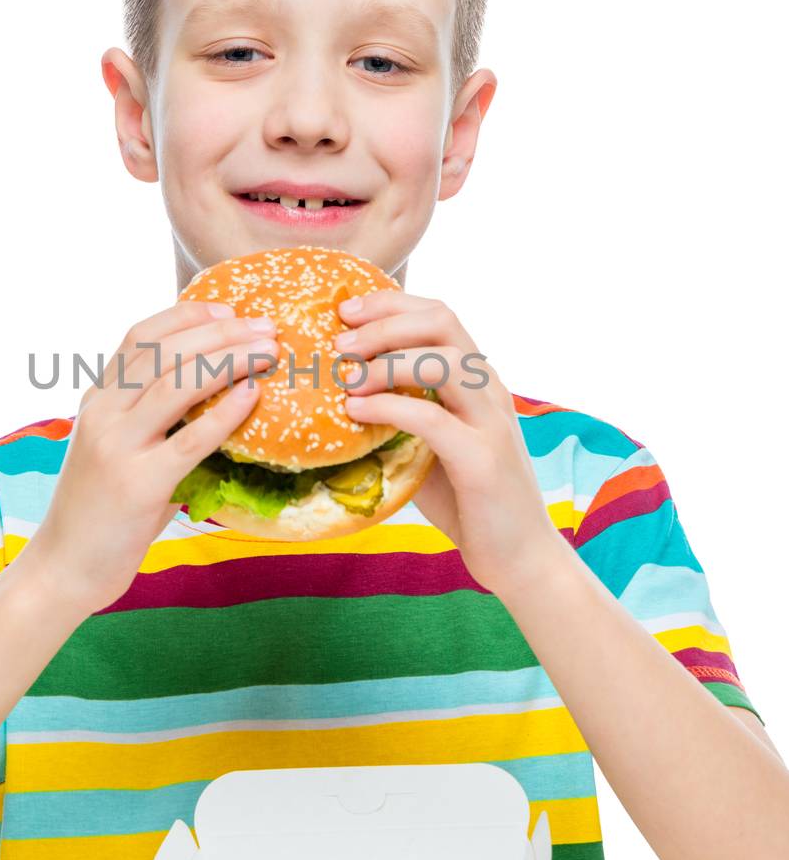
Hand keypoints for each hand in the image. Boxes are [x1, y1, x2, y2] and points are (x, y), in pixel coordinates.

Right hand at [22, 299, 279, 610]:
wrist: (64, 568)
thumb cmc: (100, 513)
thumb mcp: (116, 451)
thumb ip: (149, 421)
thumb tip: (212, 396)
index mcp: (97, 401)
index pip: (140, 337)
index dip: (187, 316)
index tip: (229, 310)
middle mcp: (103, 414)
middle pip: (166, 352)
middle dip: (221, 331)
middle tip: (266, 327)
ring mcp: (118, 447)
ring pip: (178, 383)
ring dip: (230, 359)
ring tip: (269, 352)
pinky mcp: (139, 484)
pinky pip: (191, 439)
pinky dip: (226, 412)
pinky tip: (253, 395)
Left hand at [334, 290, 563, 597]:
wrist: (519, 556)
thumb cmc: (468, 499)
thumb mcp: (430, 444)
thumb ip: (402, 414)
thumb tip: (340, 395)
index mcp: (477, 379)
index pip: (438, 314)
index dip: (389, 303)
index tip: (344, 312)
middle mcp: (488, 390)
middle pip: (441, 322)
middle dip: (383, 322)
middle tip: (339, 343)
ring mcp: (490, 422)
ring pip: (442, 361)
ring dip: (386, 361)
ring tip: (346, 379)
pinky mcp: (483, 460)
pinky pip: (432, 418)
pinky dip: (388, 408)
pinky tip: (357, 414)